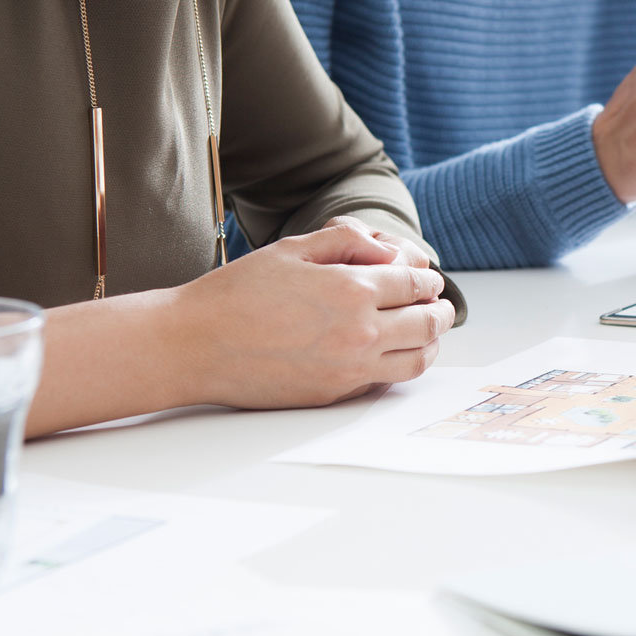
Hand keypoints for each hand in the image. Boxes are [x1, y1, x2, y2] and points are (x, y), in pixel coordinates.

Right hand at [173, 222, 454, 408]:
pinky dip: (400, 365)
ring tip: (427, 333)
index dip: (428, 280)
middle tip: (440, 307)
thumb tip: (391, 253)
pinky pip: (385, 380)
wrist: (195, 346)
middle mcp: (359, 332)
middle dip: (440, 312)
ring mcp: (350, 368)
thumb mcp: (292, 249)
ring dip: (430, 344)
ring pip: (417, 360)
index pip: (415, 285)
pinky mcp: (336, 393)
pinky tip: (393, 354)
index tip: (429, 279)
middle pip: (427, 324)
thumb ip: (347, 242)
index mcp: (351, 289)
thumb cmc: (238, 292)